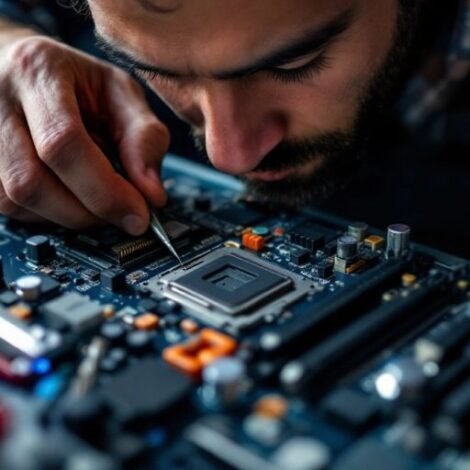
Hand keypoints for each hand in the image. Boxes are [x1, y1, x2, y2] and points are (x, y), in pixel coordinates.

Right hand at [0, 34, 168, 234]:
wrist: (26, 70)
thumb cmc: (77, 82)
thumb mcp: (122, 94)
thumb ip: (144, 138)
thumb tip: (152, 195)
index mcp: (38, 73)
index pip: (63, 143)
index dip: (104, 191)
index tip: (138, 215)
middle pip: (31, 181)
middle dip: (87, 212)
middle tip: (121, 215)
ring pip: (15, 199)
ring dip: (67, 215)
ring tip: (95, 199)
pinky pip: (7, 206)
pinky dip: (46, 213)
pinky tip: (66, 195)